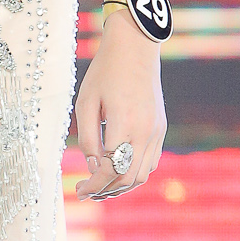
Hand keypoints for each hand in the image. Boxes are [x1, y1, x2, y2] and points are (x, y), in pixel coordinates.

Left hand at [73, 18, 165, 199]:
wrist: (135, 49)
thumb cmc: (104, 73)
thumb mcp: (85, 103)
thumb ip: (87, 138)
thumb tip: (94, 167)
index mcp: (124, 124)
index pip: (110, 170)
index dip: (93, 185)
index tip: (79, 190)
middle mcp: (145, 132)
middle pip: (127, 179)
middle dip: (105, 190)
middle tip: (86, 191)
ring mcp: (156, 131)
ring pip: (142, 175)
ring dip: (121, 186)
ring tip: (101, 185)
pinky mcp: (160, 129)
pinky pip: (150, 162)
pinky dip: (135, 173)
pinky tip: (118, 169)